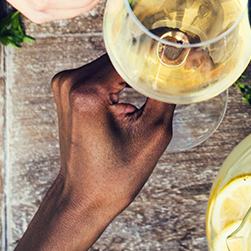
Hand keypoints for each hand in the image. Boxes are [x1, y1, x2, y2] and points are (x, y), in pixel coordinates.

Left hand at [51, 55, 172, 221]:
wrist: (82, 198)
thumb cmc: (114, 176)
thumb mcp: (154, 133)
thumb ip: (166, 92)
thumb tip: (180, 62)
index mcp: (88, 92)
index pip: (132, 54)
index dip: (162, 52)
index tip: (185, 55)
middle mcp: (71, 81)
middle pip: (121, 54)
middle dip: (150, 60)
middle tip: (177, 69)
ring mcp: (64, 83)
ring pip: (112, 60)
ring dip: (135, 69)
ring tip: (157, 85)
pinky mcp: (66, 88)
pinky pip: (101, 71)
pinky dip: (121, 78)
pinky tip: (137, 92)